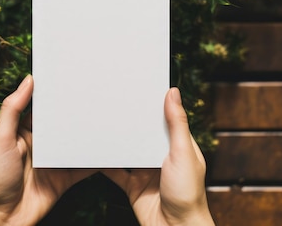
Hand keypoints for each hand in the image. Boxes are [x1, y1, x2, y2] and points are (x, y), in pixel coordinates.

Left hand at [0, 75, 95, 225]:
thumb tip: (27, 81)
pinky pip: (85, 165)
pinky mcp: (66, 177)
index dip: (56, 93)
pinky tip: (110, 149)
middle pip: (64, 123)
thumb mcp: (0, 139)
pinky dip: (97, 159)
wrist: (4, 217)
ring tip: (108, 117)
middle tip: (98, 94)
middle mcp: (42, 143)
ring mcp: (55, 160)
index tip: (71, 76)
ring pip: (77, 142)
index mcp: (25, 130)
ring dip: (90, 133)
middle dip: (79, 111)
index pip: (43, 107)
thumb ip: (12, 110)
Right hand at [103, 88, 214, 225]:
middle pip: (143, 132)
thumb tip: (173, 92)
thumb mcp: (183, 153)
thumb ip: (177, 124)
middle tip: (112, 100)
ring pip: (127, 149)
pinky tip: (93, 150)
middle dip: (130, 120)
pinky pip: (115, 170)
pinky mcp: (132, 185)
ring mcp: (145, 170)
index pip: (164, 118)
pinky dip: (105, 162)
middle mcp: (161, 155)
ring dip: (116, 139)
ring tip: (99, 120)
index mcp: (177, 145)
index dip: (152, 104)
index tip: (138, 86)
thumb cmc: (188, 194)